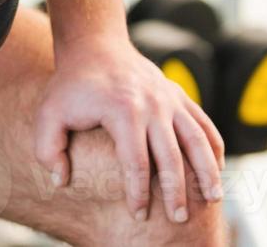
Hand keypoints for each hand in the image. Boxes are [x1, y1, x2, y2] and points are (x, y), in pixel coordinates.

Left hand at [33, 32, 224, 223]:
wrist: (95, 47)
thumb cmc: (71, 86)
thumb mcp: (49, 113)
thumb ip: (48, 149)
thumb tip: (61, 181)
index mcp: (123, 110)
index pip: (136, 162)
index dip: (138, 192)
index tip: (138, 215)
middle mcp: (153, 104)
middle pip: (171, 156)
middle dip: (176, 191)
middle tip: (177, 219)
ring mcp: (169, 98)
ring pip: (197, 139)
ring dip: (208, 171)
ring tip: (213, 199)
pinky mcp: (179, 95)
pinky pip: (203, 123)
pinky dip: (214, 146)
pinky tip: (218, 169)